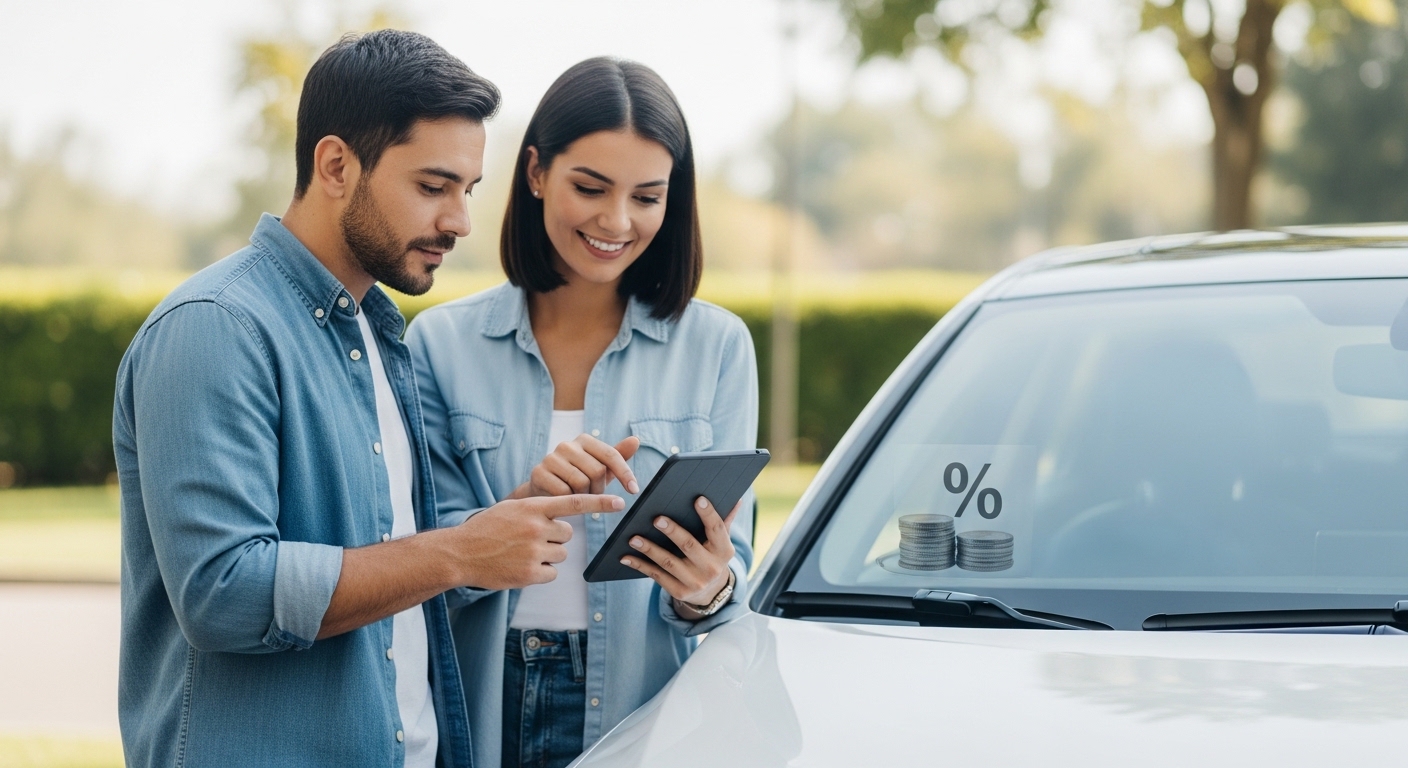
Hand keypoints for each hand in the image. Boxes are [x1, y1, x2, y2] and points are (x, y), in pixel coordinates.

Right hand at [451, 493, 624, 589]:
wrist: (460, 553)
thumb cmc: (486, 529)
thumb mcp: (511, 508)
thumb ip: (537, 509)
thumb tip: (562, 516)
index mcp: (533, 507)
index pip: (574, 502)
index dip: (600, 501)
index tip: (621, 501)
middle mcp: (536, 526)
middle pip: (567, 534)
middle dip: (554, 538)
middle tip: (530, 540)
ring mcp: (534, 551)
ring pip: (561, 554)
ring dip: (547, 555)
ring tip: (522, 553)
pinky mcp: (531, 573)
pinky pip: (552, 573)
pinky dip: (541, 572)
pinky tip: (521, 567)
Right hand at [510, 435, 640, 498]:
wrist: (544, 490)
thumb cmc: (577, 478)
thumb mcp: (600, 468)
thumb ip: (618, 455)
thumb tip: (635, 440)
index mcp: (584, 440)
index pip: (611, 455)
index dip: (625, 473)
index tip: (634, 490)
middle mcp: (567, 445)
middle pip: (597, 471)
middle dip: (600, 489)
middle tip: (592, 494)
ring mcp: (551, 458)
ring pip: (581, 483)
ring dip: (584, 496)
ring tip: (578, 496)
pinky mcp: (539, 472)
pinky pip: (564, 492)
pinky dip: (569, 500)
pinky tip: (564, 499)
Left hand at [619, 496, 737, 606]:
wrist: (711, 593)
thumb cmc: (713, 557)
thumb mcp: (722, 542)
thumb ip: (724, 521)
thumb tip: (736, 499)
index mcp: (724, 550)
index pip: (717, 529)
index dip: (709, 514)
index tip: (698, 498)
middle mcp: (711, 568)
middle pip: (689, 546)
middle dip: (673, 532)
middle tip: (656, 518)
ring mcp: (695, 582)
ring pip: (668, 562)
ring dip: (650, 549)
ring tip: (634, 537)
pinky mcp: (679, 592)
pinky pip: (656, 576)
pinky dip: (640, 565)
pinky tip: (626, 556)